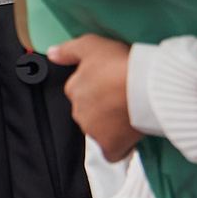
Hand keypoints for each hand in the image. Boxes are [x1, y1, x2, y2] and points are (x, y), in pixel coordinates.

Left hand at [47, 34, 137, 160]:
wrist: (145, 87)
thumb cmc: (121, 65)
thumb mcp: (91, 45)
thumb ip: (69, 50)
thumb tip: (52, 54)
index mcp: (74, 89)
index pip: (80, 90)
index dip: (97, 86)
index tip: (112, 83)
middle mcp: (79, 111)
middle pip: (89, 111)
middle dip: (103, 107)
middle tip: (123, 98)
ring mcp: (93, 130)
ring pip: (98, 130)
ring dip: (111, 125)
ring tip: (130, 113)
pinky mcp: (109, 145)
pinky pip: (110, 152)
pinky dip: (118, 147)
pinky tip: (128, 138)